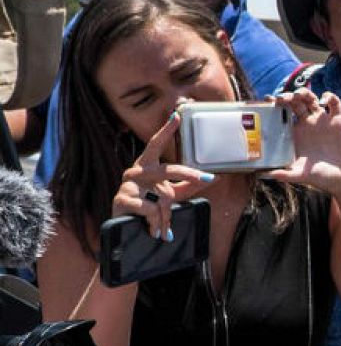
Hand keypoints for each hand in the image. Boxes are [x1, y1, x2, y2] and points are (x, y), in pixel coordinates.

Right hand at [112, 112, 215, 239]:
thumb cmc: (150, 204)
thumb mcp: (172, 194)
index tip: (176, 115)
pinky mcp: (120, 199)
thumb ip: (190, 185)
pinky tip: (151, 230)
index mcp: (148, 165)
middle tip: (206, 178)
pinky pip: (150, 208)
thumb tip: (214, 177)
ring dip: (167, 215)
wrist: (127, 228)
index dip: (166, 130)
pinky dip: (156, 222)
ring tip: (162, 228)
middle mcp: (137, 171)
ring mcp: (127, 184)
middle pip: (169, 169)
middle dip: (190, 174)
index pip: (156, 144)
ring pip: (163, 196)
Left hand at [264, 91, 340, 201]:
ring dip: (305, 93)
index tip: (268, 101)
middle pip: (295, 103)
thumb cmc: (324, 179)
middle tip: (282, 98)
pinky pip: (335, 103)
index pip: (282, 115)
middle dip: (288, 97)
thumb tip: (261, 174)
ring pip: (312, 99)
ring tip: (299, 94)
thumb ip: (284, 173)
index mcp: (297, 135)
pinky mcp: (340, 121)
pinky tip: (325, 99)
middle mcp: (309, 125)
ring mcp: (324, 121)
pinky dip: (330, 97)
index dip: (275, 106)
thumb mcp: (301, 176)